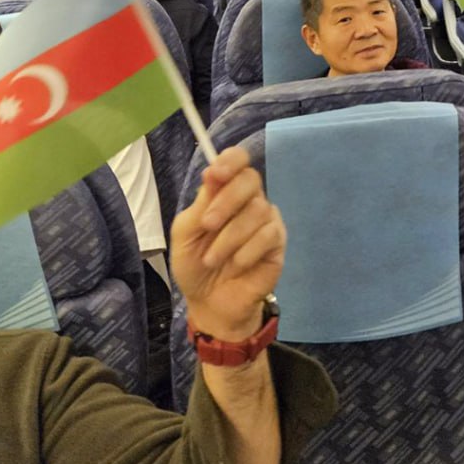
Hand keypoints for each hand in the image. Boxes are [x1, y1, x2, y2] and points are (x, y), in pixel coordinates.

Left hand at [171, 147, 284, 341]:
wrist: (210, 303)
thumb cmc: (195, 265)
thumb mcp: (185, 234)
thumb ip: (200, 204)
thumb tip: (212, 173)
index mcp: (225, 191)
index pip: (238, 160)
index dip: (231, 161)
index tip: (215, 174)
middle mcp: (250, 200)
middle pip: (250, 180)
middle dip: (226, 201)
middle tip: (206, 225)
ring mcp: (267, 220)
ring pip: (257, 210)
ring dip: (229, 238)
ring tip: (212, 259)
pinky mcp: (278, 243)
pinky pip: (267, 235)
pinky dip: (246, 252)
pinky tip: (236, 266)